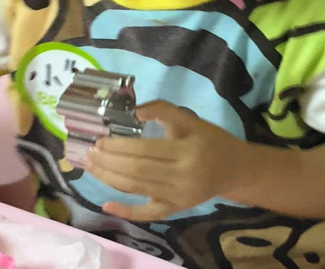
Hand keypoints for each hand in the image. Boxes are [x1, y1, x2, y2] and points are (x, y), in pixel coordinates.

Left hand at [87, 100, 247, 220]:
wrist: (236, 169)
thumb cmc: (210, 140)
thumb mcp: (191, 119)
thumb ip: (163, 110)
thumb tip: (134, 110)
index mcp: (187, 152)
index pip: (145, 151)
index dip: (118, 147)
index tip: (98, 141)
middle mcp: (182, 177)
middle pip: (137, 171)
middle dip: (108, 162)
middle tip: (88, 153)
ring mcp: (179, 197)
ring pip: (137, 189)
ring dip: (109, 179)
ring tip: (89, 167)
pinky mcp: (176, 209)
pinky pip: (149, 214)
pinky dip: (127, 212)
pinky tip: (105, 205)